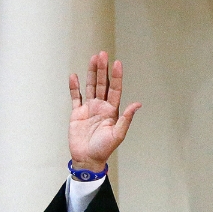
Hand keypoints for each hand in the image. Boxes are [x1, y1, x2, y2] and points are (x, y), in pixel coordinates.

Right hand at [68, 51, 140, 172]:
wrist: (87, 158)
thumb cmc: (104, 149)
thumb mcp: (118, 134)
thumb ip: (126, 118)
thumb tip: (138, 104)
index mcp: (112, 111)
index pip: (115, 89)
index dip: (116, 76)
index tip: (117, 63)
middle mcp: (101, 107)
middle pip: (102, 84)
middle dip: (103, 69)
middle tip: (103, 54)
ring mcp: (89, 109)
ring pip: (90, 87)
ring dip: (92, 73)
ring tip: (93, 58)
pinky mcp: (77, 113)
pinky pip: (75, 97)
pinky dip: (74, 87)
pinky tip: (75, 75)